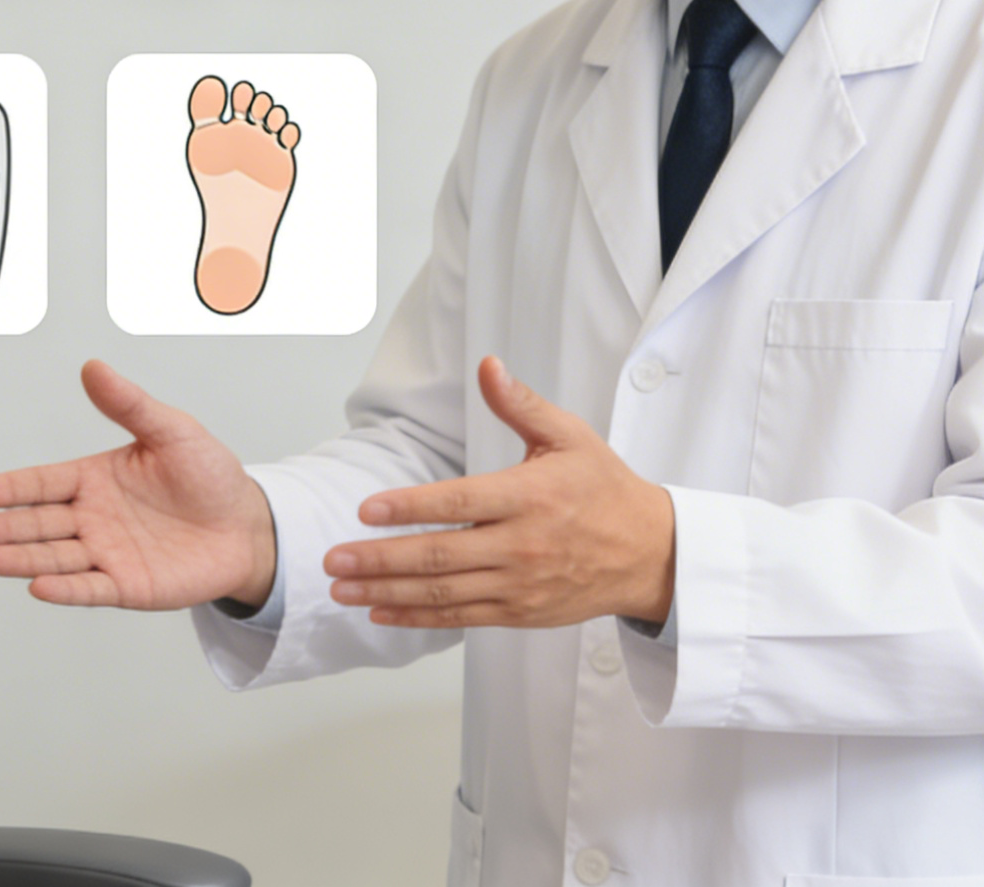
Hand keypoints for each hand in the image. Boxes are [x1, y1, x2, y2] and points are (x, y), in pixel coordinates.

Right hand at [0, 360, 275, 610]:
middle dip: (1, 527)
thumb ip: (130, 404)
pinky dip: (65, 589)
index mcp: (94, 478)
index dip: (7, 488)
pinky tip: (38, 586)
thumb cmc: (209, 476)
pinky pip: (91, 588)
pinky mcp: (127, 586)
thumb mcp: (172, 430)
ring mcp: (106, 554)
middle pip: (37, 523)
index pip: (41, 483)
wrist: (247, 525)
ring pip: (55, 557)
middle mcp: (92, 518)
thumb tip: (94, 368)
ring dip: (22, 558)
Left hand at [324, 356, 674, 629]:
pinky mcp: (519, 611)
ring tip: (342, 589)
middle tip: (334, 559)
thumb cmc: (605, 489)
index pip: (459, 503)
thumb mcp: (570, 437)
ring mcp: (519, 584)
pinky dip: (418, 617)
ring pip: (444, 592)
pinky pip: (460, 617)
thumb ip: (521, 405)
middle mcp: (521, 545)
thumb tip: (488, 366)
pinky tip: (381, 613)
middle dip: (380, 559)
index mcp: (529, 497)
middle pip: (441, 556)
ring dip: (387, 593)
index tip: (367, 510)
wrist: (650, 554)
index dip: (411, 508)